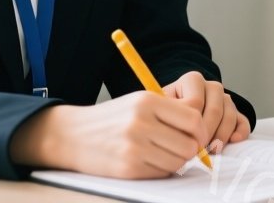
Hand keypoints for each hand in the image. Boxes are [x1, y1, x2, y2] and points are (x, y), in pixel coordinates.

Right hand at [9, 90, 208, 177]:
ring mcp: (134, 147)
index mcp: (147, 101)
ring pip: (178, 162)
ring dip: (176, 161)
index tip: (199, 136)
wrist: (72, 135)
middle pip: (189, 144)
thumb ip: (169, 112)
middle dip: (191, 150)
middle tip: (181, 148)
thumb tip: (201, 132)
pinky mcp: (128, 168)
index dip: (202, 131)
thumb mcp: (138, 103)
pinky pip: (161, 173)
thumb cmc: (111, 119)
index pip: (193, 119)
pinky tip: (148, 161)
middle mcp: (141, 122)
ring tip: (162, 153)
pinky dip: (160, 170)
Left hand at [164, 71, 251, 153]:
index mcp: (192, 80)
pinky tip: (233, 141)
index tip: (182, 139)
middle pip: (215, 110)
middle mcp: (211, 86)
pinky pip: (243, 121)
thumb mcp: (161, 108)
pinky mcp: (235, 113)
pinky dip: (241, 132)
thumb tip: (177, 129)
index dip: (189, 123)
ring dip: (221, 136)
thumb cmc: (165, 113)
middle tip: (198, 150)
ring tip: (210, 150)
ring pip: (229, 115)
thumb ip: (168, 113)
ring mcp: (225, 99)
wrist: (172, 117)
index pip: (195, 102)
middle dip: (206, 132)